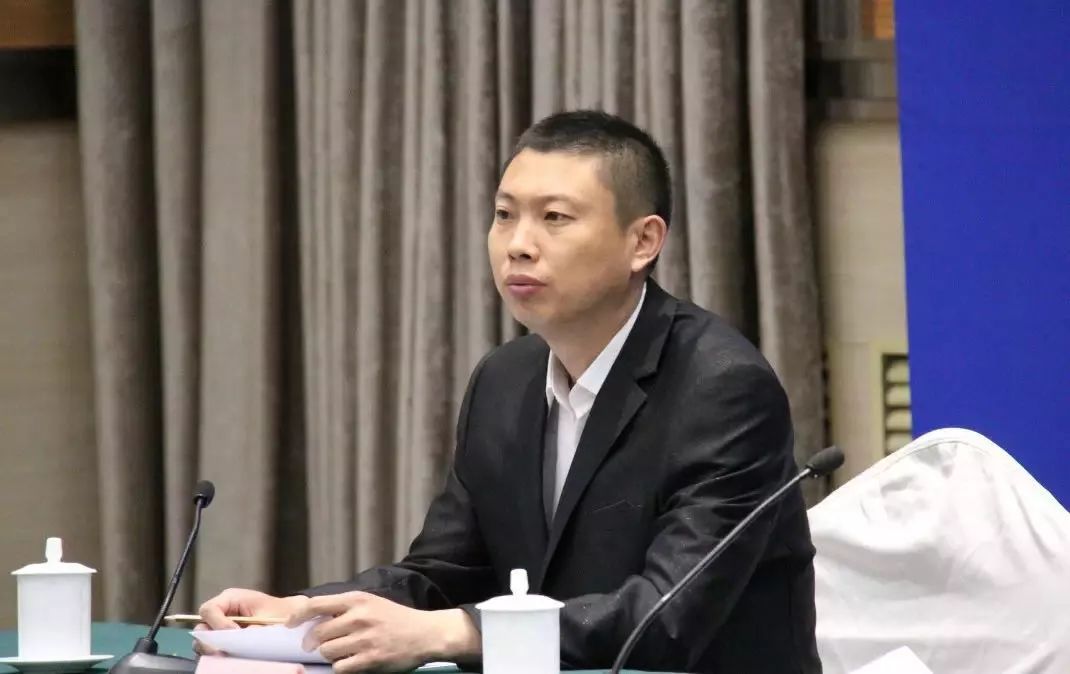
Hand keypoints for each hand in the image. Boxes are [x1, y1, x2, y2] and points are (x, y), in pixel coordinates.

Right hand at [194, 588, 307, 654]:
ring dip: (213, 647)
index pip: (209, 610)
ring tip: (227, 653)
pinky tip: (231, 655)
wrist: (290, 617)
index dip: (217, 624)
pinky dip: (219, 651)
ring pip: (205, 637)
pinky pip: (214, 645)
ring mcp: (222, 623)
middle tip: (223, 650)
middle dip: (210, 639)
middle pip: (202, 625)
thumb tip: (235, 638)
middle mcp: (223, 609)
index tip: (233, 633)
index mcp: (231, 598)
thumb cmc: (281, 613)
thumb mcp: (268, 618)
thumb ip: (251, 628)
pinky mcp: (225, 636)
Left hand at [287, 591, 480, 672]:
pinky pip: (341, 668)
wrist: (425, 633)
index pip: (316, 605)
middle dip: (314, 643)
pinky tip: (351, 663)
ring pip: (327, 652)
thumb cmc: (395, 619)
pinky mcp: (371, 659)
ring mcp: (365, 639)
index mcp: (357, 600)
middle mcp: (359, 617)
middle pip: (318, 634)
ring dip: (329, 656)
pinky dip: (341, 668)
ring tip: (342, 653)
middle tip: (317, 647)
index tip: (289, 626)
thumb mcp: (371, 603)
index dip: (297, 617)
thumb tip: (311, 618)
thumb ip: (344, 608)